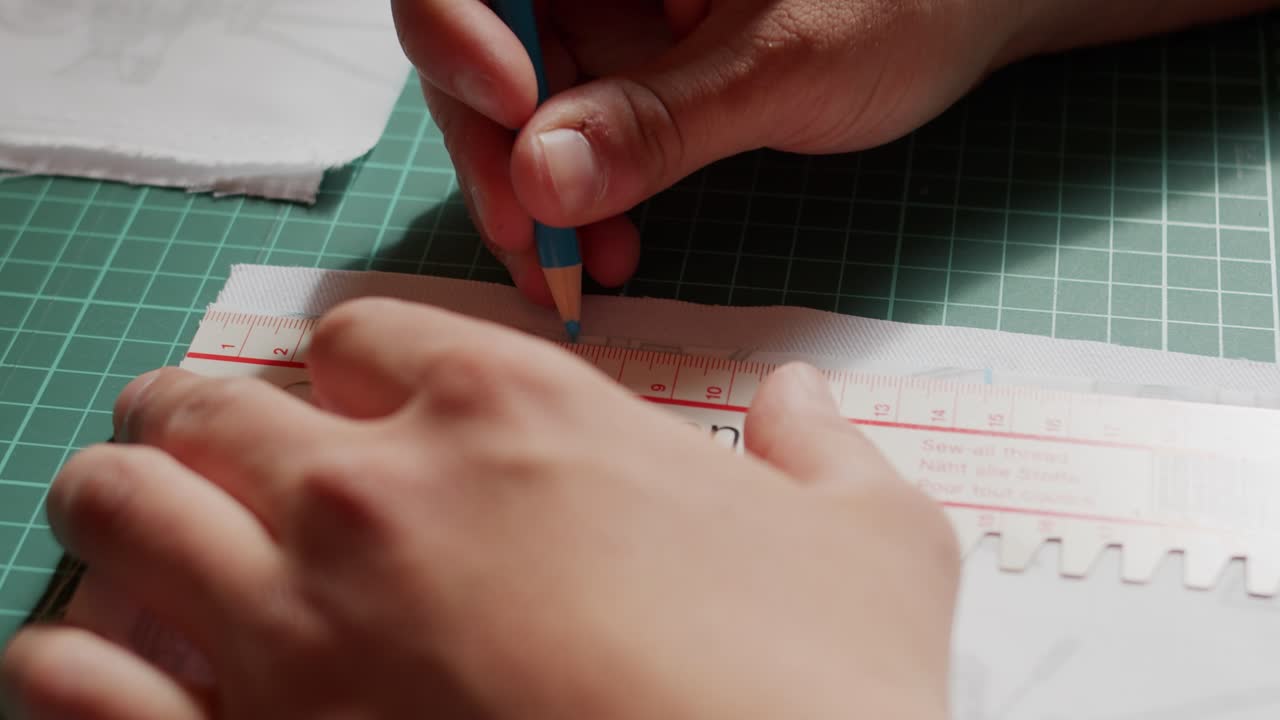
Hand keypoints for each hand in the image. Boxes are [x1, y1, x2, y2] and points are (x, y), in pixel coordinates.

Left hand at [2, 297, 959, 719]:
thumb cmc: (818, 688)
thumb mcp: (872, 541)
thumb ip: (826, 451)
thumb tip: (806, 404)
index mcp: (515, 412)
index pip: (365, 335)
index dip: (348, 362)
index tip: (351, 397)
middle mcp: (379, 492)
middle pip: (214, 404)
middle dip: (198, 413)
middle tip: (196, 436)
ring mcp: (297, 621)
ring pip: (122, 507)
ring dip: (116, 504)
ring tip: (126, 522)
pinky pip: (81, 680)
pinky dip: (72, 659)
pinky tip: (91, 660)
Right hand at [392, 0, 1024, 304]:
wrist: (970, 17)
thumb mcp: (781, 60)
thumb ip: (662, 118)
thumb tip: (540, 180)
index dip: (457, 32)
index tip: (511, 109)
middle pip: (475, 50)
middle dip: (492, 152)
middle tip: (531, 243)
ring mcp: (602, 27)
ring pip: (513, 113)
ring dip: (533, 202)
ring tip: (579, 273)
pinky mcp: (626, 83)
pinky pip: (568, 147)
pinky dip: (578, 210)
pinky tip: (611, 253)